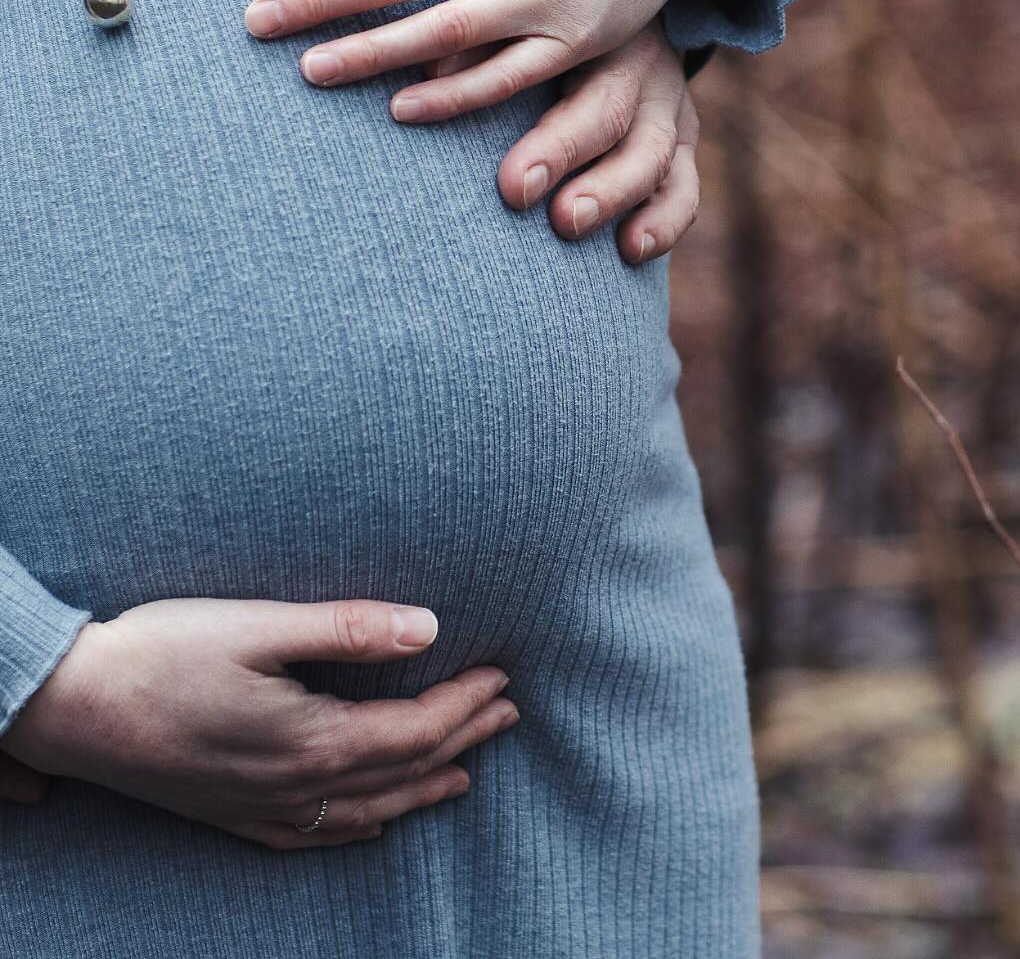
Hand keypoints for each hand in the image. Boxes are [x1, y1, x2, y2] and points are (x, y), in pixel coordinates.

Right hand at [0, 598, 517, 849]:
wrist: (72, 709)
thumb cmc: (163, 653)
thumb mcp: (259, 625)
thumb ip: (347, 629)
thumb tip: (428, 626)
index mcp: (312, 738)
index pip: (415, 729)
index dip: (465, 702)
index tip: (503, 674)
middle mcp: (296, 786)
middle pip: (402, 770)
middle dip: (461, 738)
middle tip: (506, 711)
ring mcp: (262, 809)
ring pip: (367, 809)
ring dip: (423, 786)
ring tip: (466, 770)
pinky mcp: (231, 815)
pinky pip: (314, 835)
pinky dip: (359, 826)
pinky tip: (373, 823)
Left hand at [492, 17, 700, 262]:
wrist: (628, 16)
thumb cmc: (553, 33)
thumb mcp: (525, 27)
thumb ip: (483, 46)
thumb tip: (429, 65)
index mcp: (594, 35)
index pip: (570, 78)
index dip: (544, 136)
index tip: (507, 185)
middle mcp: (638, 70)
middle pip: (609, 115)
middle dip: (565, 159)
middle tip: (519, 197)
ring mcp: (669, 109)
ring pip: (655, 155)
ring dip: (615, 194)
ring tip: (571, 227)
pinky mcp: (685, 144)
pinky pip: (685, 188)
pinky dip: (665, 221)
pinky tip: (632, 251)